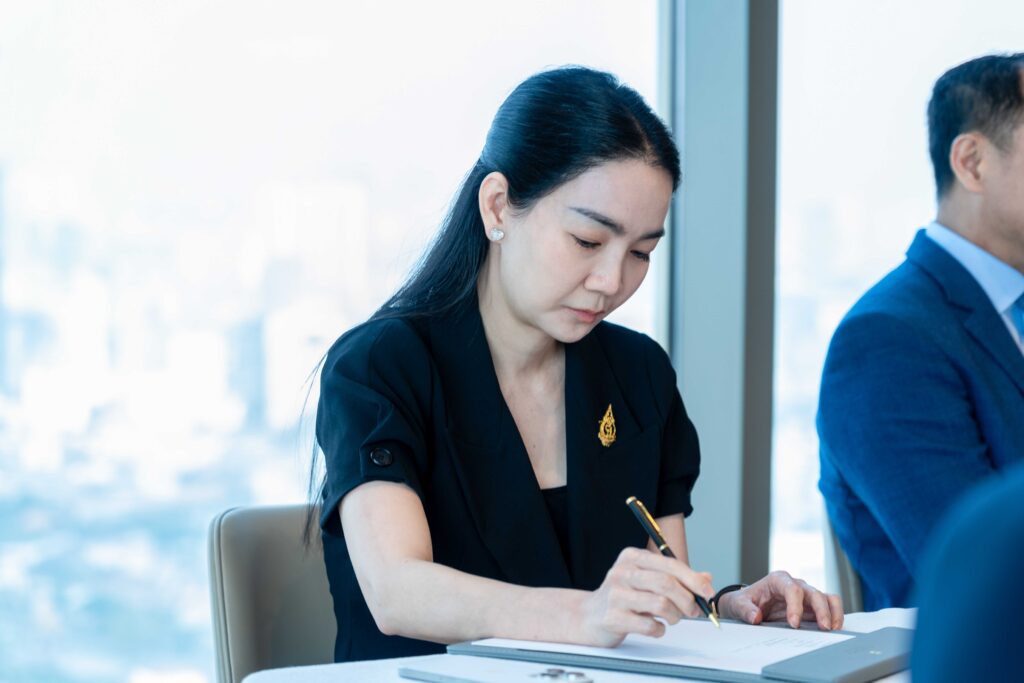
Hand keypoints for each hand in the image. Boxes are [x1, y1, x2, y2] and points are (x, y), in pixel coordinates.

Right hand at [577, 547, 713, 646]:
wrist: (589, 616)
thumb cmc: (623, 597)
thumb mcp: (647, 580)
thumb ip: (676, 577)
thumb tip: (706, 578)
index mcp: (632, 557)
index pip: (670, 564)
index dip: (693, 579)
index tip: (708, 592)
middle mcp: (622, 571)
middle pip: (666, 583)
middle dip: (687, 600)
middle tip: (693, 611)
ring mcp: (616, 594)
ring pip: (660, 604)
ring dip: (675, 616)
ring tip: (673, 619)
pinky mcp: (613, 617)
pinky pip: (648, 625)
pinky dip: (659, 630)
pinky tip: (655, 627)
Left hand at [717, 571, 842, 630]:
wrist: (747, 604)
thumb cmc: (744, 601)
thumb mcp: (738, 604)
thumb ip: (745, 609)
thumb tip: (755, 617)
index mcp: (777, 580)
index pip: (792, 589)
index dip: (795, 606)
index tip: (794, 624)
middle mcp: (794, 585)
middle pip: (813, 593)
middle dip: (821, 610)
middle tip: (823, 628)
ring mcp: (805, 595)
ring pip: (827, 598)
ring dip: (833, 612)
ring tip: (833, 629)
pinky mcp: (811, 607)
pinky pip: (829, 607)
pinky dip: (835, 616)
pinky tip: (833, 629)